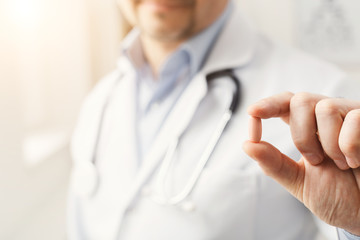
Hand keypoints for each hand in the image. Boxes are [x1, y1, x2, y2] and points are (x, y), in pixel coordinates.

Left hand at [243, 92, 359, 235]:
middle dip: (301, 135)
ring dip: (327, 143)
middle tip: (314, 160)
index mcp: (306, 128)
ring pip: (325, 107)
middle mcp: (326, 117)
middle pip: (300, 100)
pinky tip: (355, 161)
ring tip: (340, 164)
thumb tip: (247, 145)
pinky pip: (354, 119)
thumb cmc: (337, 195)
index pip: (283, 103)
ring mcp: (350, 117)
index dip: (266, 105)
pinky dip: (349, 146)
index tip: (252, 115)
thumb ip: (274, 163)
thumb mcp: (298, 181)